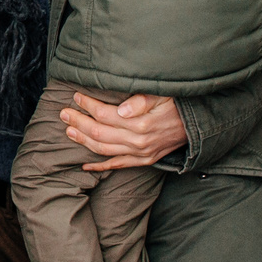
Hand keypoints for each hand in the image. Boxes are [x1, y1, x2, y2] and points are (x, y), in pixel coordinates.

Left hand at [61, 91, 188, 172]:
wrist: (198, 125)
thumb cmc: (178, 105)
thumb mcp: (163, 95)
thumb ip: (141, 101)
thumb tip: (120, 109)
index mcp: (141, 123)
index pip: (104, 114)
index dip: (87, 105)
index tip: (76, 96)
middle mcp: (138, 142)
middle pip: (99, 133)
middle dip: (78, 122)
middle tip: (63, 114)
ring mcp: (140, 154)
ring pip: (104, 150)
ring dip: (84, 141)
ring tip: (68, 131)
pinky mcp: (144, 161)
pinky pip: (118, 165)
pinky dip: (100, 166)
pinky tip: (85, 164)